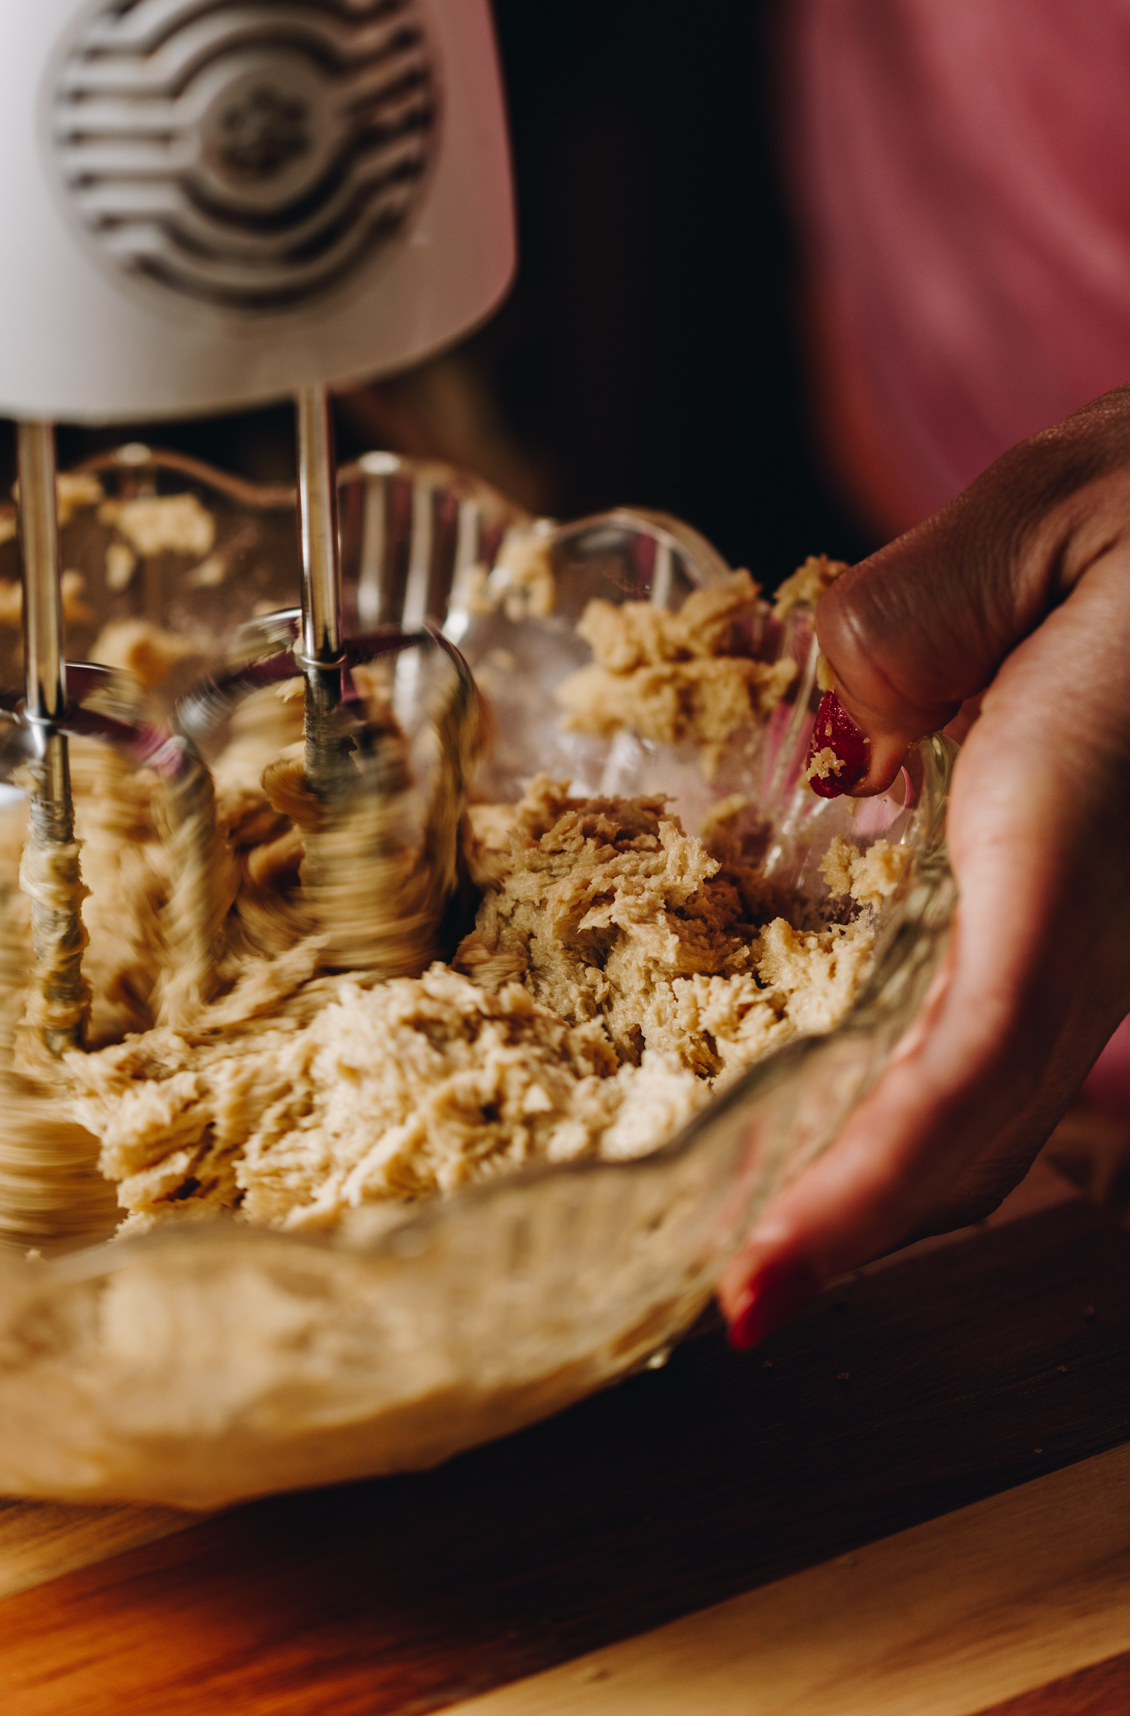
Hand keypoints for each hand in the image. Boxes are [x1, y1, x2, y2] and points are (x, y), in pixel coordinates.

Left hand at [719, 385, 1129, 1344]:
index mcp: (1080, 817)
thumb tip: (834, 704)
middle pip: (982, 1120)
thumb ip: (925, 608)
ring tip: (754, 1231)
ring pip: (1000, 1093)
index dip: (870, 1185)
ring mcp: (1109, 919)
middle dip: (856, 1224)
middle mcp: (1104, 903)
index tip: (759, 1287)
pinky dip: (914, 1094)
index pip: (979, 1046)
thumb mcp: (1057, 515)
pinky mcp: (1089, 901)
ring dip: (885, 1180)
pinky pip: (1004, 1026)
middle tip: (725, 1301)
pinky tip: (831, 1101)